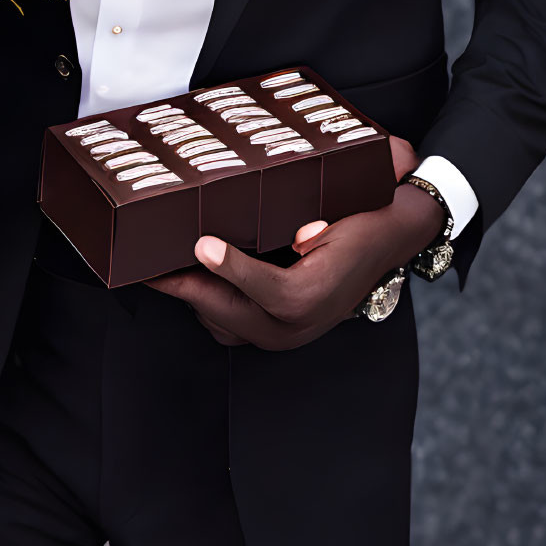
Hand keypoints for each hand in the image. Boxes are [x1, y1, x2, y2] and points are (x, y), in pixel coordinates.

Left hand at [146, 136, 441, 347]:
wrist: (395, 232)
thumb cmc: (366, 216)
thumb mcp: (341, 212)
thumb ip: (317, 224)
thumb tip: (294, 230)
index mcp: (315, 295)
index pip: (264, 288)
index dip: (230, 267)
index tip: (202, 244)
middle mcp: (300, 323)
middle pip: (229, 313)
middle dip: (185, 288)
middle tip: (150, 264)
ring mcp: (289, 333)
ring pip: (224, 324)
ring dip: (193, 298)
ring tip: (161, 269)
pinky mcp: (282, 331)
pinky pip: (233, 330)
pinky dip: (210, 309)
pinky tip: (192, 280)